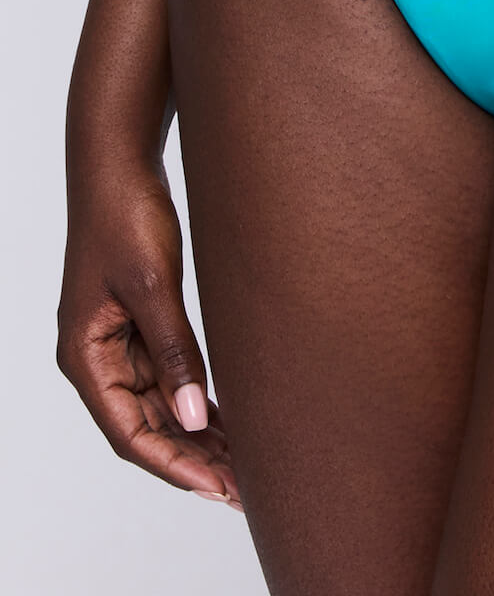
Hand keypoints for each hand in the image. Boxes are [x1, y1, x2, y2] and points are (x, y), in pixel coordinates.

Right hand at [56, 161, 241, 510]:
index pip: (129, 433)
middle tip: (245, 486)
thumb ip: (175, 350)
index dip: (174, 465)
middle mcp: (98, 357)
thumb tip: (193, 415)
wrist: (122, 167)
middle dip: (193, 458)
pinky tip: (230, 416)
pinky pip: (169, 376)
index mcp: (85, 356)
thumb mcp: (154, 286)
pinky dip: (197, 398)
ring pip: (161, 405)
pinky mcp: (142, 321)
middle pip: (146, 425)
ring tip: (247, 459)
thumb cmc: (127, 218)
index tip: (218, 487)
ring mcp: (119, 341)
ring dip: (198, 433)